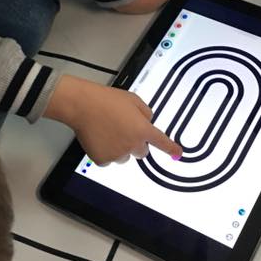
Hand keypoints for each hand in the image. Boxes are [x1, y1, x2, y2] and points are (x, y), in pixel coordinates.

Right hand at [44, 75, 181, 164]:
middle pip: (142, 152)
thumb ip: (145, 112)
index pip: (162, 142)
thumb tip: (147, 122)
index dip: (171, 149)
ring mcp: (117, 154)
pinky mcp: (103, 160)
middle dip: (136, 143)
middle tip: (123, 130)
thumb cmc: (106, 100)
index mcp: (143, 129)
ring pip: (124, 156)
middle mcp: (132, 145)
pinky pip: (109, 160)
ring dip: (120, 148)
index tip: (177, 154)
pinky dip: (105, 151)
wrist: (83, 105)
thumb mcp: (133, 100)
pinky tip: (99, 137)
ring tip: (108, 131)